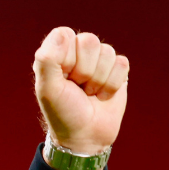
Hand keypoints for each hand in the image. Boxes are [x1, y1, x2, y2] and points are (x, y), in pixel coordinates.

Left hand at [33, 27, 129, 163]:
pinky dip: (112, 84)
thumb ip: (47, 60)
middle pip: (89, 41)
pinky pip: (121, 64)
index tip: (62, 77)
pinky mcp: (117, 70)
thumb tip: (63, 33)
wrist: (85, 136)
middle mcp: (77, 53)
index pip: (65, 34)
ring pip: (107, 52)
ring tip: (89, 93)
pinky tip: (103, 95)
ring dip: (98, 79)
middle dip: (84, 70)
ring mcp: (98, 61)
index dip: (66, 57)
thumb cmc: (62, 112)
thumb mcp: (47, 89)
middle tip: (77, 87)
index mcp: (56, 54)